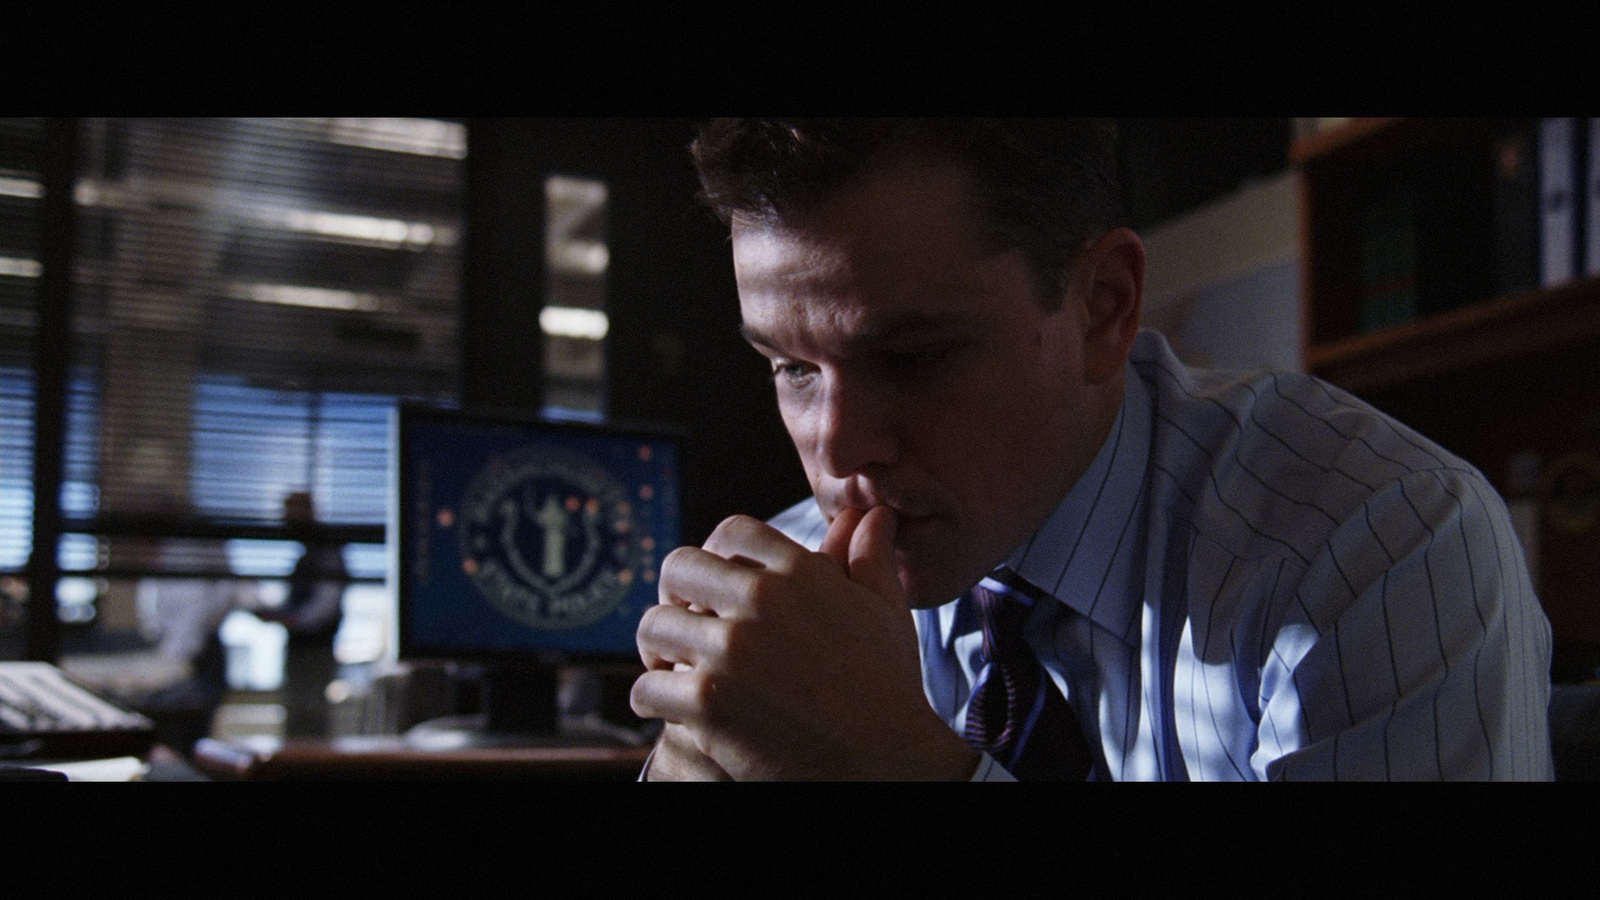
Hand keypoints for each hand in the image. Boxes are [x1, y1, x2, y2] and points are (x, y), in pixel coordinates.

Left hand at [631, 506, 978, 779]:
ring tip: (674, 668)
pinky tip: (672, 710)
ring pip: (653, 626)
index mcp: (800, 573)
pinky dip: (654, 699)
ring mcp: (730, 652)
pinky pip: (647, 687)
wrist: (887, 763)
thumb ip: (869, 558)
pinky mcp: (708, 704)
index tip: (715, 585)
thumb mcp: (886, 613)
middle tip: (685, 626)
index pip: (730, 532)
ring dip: (658, 649)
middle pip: (678, 569)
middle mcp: (761, 602)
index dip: (716, 556)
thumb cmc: (889, 690)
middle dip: (675, 596)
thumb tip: (872, 514)